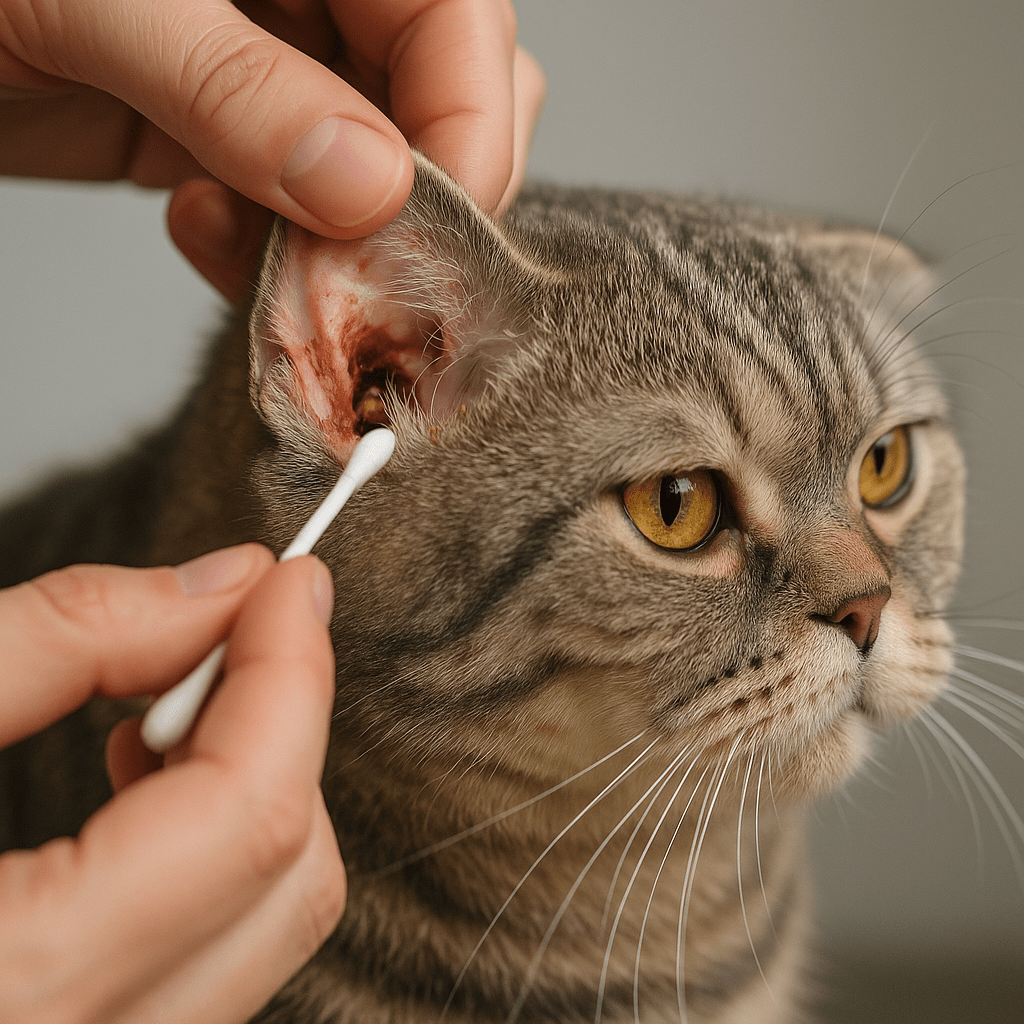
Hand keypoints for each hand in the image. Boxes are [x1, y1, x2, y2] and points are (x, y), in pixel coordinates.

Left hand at [0, 0, 544, 301]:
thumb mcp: (87, 4)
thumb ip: (236, 86)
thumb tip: (370, 187)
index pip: (458, 13)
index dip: (472, 123)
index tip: (440, 231)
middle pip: (446, 94)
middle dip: (415, 195)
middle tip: (355, 262)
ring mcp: (276, 65)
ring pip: (381, 169)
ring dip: (336, 237)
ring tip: (249, 245)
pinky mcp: (233, 132)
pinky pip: (304, 207)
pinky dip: (275, 247)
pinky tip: (201, 230)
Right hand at [0, 546, 345, 1023]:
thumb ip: (58, 641)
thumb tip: (217, 588)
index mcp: (23, 990)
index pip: (249, 817)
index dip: (288, 674)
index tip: (290, 584)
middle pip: (289, 879)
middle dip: (275, 730)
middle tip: (216, 634)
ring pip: (269, 920)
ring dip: (247, 786)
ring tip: (155, 710)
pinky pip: (219, 945)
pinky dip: (214, 849)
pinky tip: (139, 787)